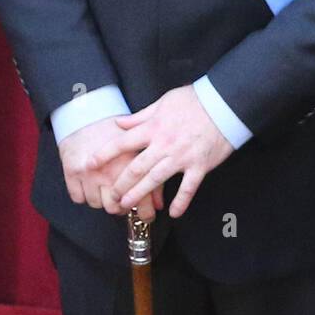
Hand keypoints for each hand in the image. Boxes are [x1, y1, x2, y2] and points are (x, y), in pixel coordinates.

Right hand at [58, 117, 163, 220]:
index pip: (139, 198)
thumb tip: (159, 204)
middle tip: (123, 202)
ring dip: (101, 200)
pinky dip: (84, 195)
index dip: (145, 212)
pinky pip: (78, 198)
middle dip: (121, 207)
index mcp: (130, 163)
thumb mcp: (139, 148)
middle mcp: (109, 171)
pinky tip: (90, 185)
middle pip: (114, 207)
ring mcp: (89, 173)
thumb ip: (152, 176)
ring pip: (96, 204)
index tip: (147, 216)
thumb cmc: (116, 130)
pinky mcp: (72, 172)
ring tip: (106, 190)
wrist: (87, 112)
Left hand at [86, 86, 233, 218]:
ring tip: (128, 206)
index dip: (104, 154)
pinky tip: (173, 213)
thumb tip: (119, 123)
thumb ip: (140, 116)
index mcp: (154, 128)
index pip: (123, 143)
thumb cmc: (194, 101)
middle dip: (121, 184)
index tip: (90, 164)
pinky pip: (188, 188)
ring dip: (140, 194)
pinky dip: (181, 201)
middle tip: (111, 196)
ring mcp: (182, 157)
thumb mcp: (163, 102)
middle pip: (136, 168)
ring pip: (156, 180)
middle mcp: (164, 145)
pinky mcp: (199, 166)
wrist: (224, 104)